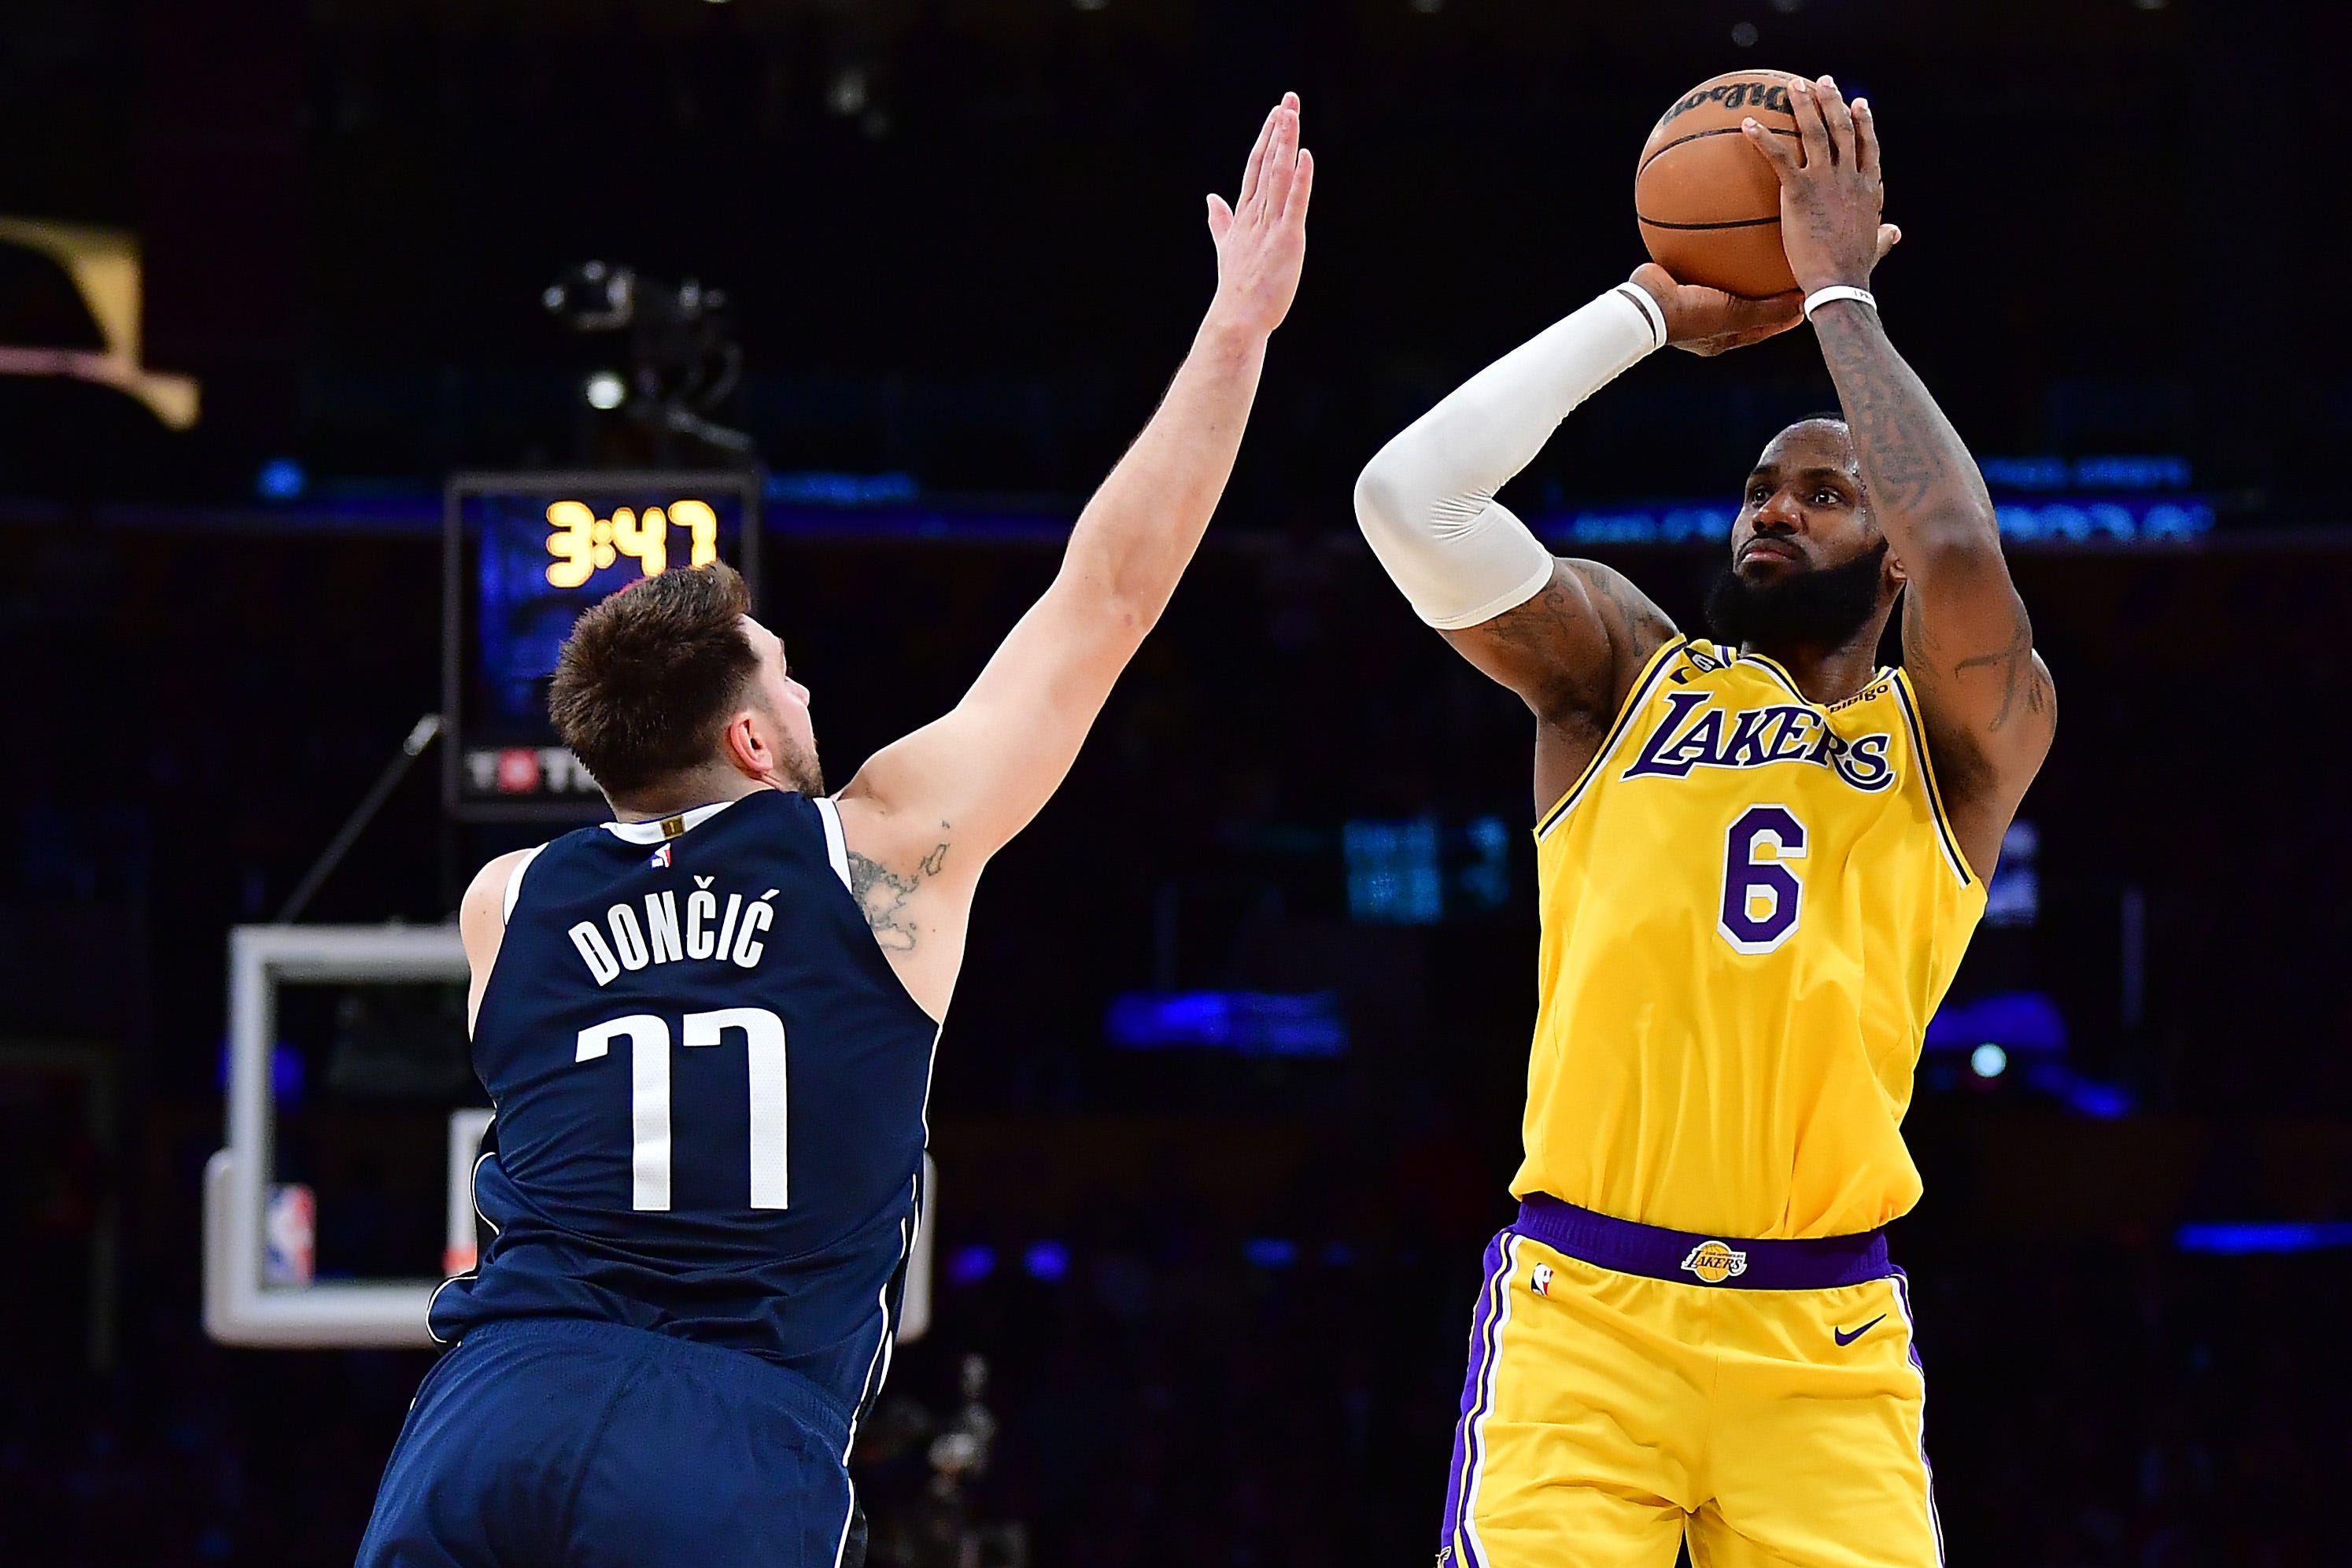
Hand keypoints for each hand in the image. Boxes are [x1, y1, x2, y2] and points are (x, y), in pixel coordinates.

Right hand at [1204, 93, 1312, 337]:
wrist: (1237, 318)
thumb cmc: (1237, 289)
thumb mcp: (1226, 248)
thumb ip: (1220, 222)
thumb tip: (1210, 198)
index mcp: (1244, 216)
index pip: (1255, 168)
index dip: (1265, 139)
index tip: (1275, 114)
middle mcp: (1256, 215)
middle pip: (1267, 163)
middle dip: (1278, 130)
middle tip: (1288, 99)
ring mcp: (1270, 225)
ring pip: (1278, 175)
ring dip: (1285, 143)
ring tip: (1291, 114)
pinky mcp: (1286, 239)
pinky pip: (1294, 203)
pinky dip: (1301, 179)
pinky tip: (1305, 155)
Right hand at [1628, 264, 1801, 357]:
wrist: (1644, 303)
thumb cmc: (1690, 315)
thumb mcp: (1736, 315)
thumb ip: (1769, 311)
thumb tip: (1802, 304)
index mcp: (1718, 339)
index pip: (1760, 328)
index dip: (1783, 316)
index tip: (1803, 299)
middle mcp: (1703, 324)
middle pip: (1741, 308)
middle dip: (1762, 295)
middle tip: (1784, 276)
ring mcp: (1687, 303)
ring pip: (1721, 286)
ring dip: (1736, 272)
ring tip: (1755, 251)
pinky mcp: (1675, 282)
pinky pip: (1700, 265)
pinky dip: (1713, 252)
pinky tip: (1723, 233)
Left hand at [1742, 75, 1902, 295]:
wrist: (1839, 282)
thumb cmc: (1854, 271)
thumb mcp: (1875, 248)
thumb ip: (1884, 236)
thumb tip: (1895, 232)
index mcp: (1868, 188)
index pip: (1868, 146)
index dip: (1864, 122)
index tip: (1859, 103)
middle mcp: (1850, 176)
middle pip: (1842, 129)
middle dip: (1833, 101)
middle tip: (1821, 82)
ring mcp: (1826, 180)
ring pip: (1815, 132)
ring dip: (1803, 106)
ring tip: (1791, 86)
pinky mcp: (1799, 191)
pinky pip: (1778, 157)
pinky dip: (1762, 138)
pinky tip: (1746, 124)